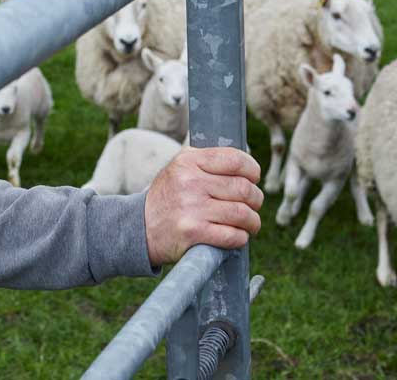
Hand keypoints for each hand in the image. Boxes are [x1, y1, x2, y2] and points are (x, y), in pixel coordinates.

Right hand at [144, 146, 262, 264]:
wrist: (141, 226)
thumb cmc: (170, 196)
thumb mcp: (181, 168)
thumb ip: (209, 162)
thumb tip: (248, 165)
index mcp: (189, 161)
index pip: (235, 159)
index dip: (252, 169)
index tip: (254, 178)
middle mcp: (190, 182)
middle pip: (243, 188)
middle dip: (255, 199)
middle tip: (253, 204)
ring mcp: (191, 208)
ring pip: (242, 213)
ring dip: (252, 221)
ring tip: (250, 223)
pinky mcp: (193, 233)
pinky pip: (233, 235)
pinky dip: (241, 237)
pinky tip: (237, 235)